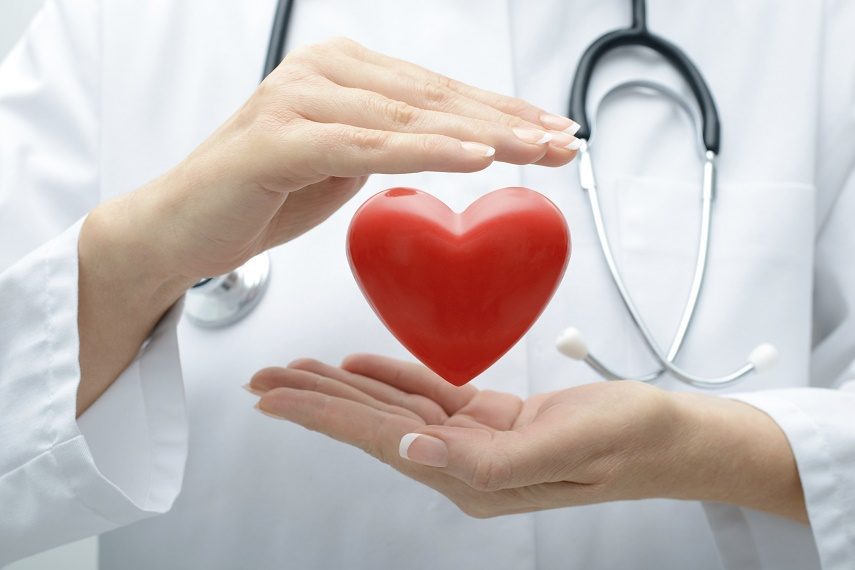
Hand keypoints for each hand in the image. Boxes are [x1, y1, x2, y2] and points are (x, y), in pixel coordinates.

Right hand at [90, 37, 580, 282]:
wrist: (182, 227)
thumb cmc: (262, 193)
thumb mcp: (341, 161)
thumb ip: (387, 140)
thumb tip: (450, 138)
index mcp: (342, 71)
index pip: (437, 91)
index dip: (501, 110)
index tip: (553, 130)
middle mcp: (322, 72)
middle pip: (434, 98)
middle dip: (507, 121)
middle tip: (564, 141)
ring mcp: (297, 100)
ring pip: (408, 119)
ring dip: (482, 133)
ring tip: (537, 149)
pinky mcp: (277, 140)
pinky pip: (365, 148)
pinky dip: (424, 152)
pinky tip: (475, 156)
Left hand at [249, 355, 806, 521]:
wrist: (673, 436)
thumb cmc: (633, 441)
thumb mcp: (565, 448)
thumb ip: (487, 462)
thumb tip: (411, 456)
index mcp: (474, 479)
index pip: (381, 441)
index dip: (323, 415)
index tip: (274, 395)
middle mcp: (465, 465)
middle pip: (374, 426)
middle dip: (316, 400)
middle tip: (264, 379)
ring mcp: (477, 442)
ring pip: (395, 408)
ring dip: (346, 387)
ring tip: (298, 371)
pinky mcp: (493, 419)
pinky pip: (431, 394)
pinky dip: (395, 376)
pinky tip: (362, 365)